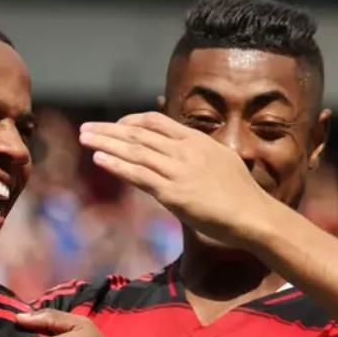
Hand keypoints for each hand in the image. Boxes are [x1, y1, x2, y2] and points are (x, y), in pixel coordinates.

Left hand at [78, 113, 279, 248]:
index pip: (156, 122)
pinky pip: (138, 175)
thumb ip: (200, 154)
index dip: (131, 121)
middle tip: (86, 128)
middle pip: (139, 133)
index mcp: (196, 140)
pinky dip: (117, 165)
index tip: (116, 126)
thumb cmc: (241, 195)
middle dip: (109, 130)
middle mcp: (185, 150)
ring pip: (134, 151)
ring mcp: (177, 171)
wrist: (254, 215)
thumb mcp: (222, 161)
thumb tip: (185, 154)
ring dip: (105, 143)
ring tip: (84, 138)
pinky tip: (100, 159)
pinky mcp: (172, 193)